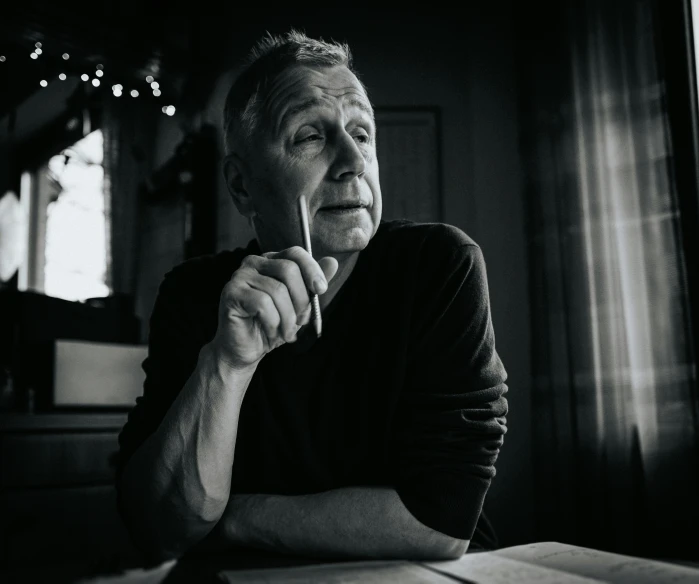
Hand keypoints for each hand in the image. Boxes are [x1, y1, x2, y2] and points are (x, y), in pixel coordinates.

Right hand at [211, 246, 337, 370]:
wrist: (247, 350)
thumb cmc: (273, 325)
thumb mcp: (300, 305)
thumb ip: (313, 284)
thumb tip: (332, 262)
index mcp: (271, 261)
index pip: (295, 253)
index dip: (312, 270)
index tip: (321, 290)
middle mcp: (253, 263)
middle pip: (289, 270)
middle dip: (301, 300)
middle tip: (301, 321)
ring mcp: (239, 276)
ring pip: (277, 290)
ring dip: (288, 318)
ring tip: (286, 332)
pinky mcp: (231, 293)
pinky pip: (262, 304)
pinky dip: (273, 323)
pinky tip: (271, 332)